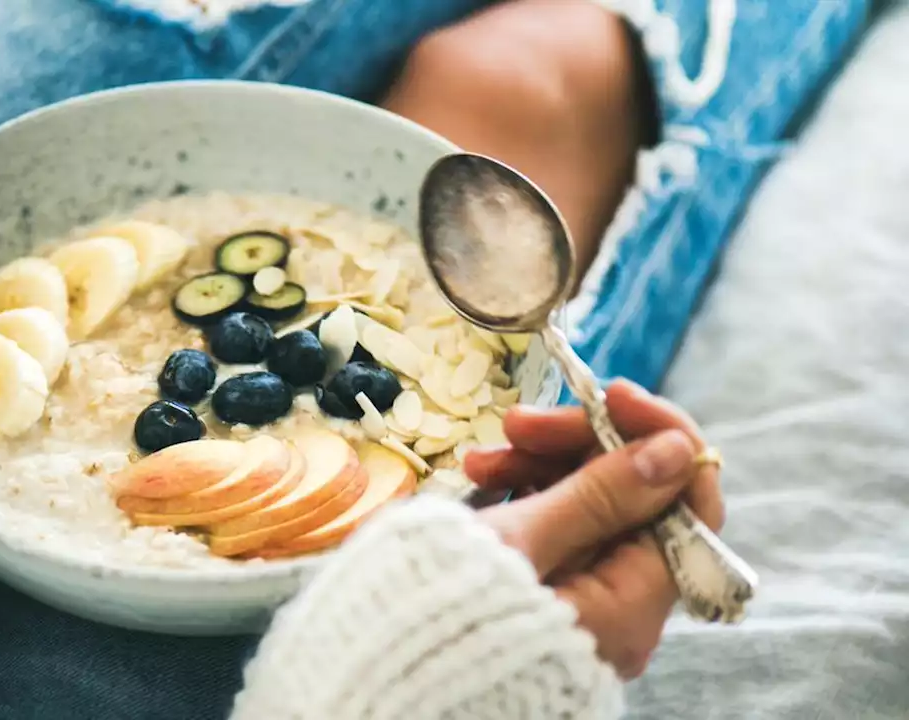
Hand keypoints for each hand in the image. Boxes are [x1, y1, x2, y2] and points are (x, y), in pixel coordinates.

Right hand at [464, 380, 723, 678]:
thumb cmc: (442, 611)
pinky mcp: (545, 596)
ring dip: (541, 466)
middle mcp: (618, 612)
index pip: (689, 505)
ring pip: (589, 508)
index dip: (656, 438)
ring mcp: (582, 604)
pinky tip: (479, 479)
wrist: (380, 670)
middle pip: (634, 500)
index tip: (608, 396)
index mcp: (628, 608)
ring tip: (480, 459)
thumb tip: (678, 450)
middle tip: (517, 422)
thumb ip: (599, 495)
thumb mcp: (519, 542)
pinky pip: (556, 531)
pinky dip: (524, 497)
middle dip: (579, 448)